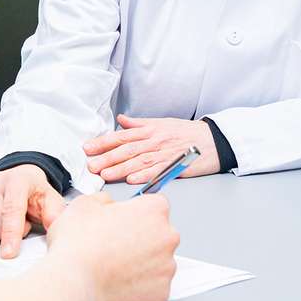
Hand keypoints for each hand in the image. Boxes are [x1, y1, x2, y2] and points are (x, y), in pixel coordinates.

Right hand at [0, 164, 66, 258]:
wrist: (17, 177)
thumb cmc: (32, 192)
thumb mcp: (50, 199)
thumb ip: (54, 213)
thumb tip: (53, 225)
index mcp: (16, 180)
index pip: (11, 211)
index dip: (11, 235)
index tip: (9, 254)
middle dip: (6, 235)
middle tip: (16, 225)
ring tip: (2, 222)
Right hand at [44, 193, 179, 300]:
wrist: (75, 284)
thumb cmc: (79, 245)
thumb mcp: (84, 204)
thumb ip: (104, 199)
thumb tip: (107, 204)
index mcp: (154, 210)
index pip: (155, 206)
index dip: (136, 214)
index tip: (124, 223)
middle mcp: (168, 237)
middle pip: (160, 234)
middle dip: (142, 239)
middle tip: (115, 246)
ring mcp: (167, 266)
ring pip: (158, 262)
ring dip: (142, 263)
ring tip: (115, 267)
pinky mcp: (162, 292)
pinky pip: (154, 286)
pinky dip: (141, 286)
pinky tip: (120, 282)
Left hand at [83, 114, 219, 183]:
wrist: (213, 140)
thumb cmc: (187, 132)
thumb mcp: (162, 123)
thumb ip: (140, 123)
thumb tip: (121, 120)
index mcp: (150, 130)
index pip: (122, 135)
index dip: (104, 141)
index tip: (88, 147)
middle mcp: (155, 140)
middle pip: (127, 149)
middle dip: (107, 157)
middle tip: (91, 165)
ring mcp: (164, 154)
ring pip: (138, 161)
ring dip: (120, 168)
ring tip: (105, 174)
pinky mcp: (175, 166)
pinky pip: (157, 171)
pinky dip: (144, 175)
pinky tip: (131, 179)